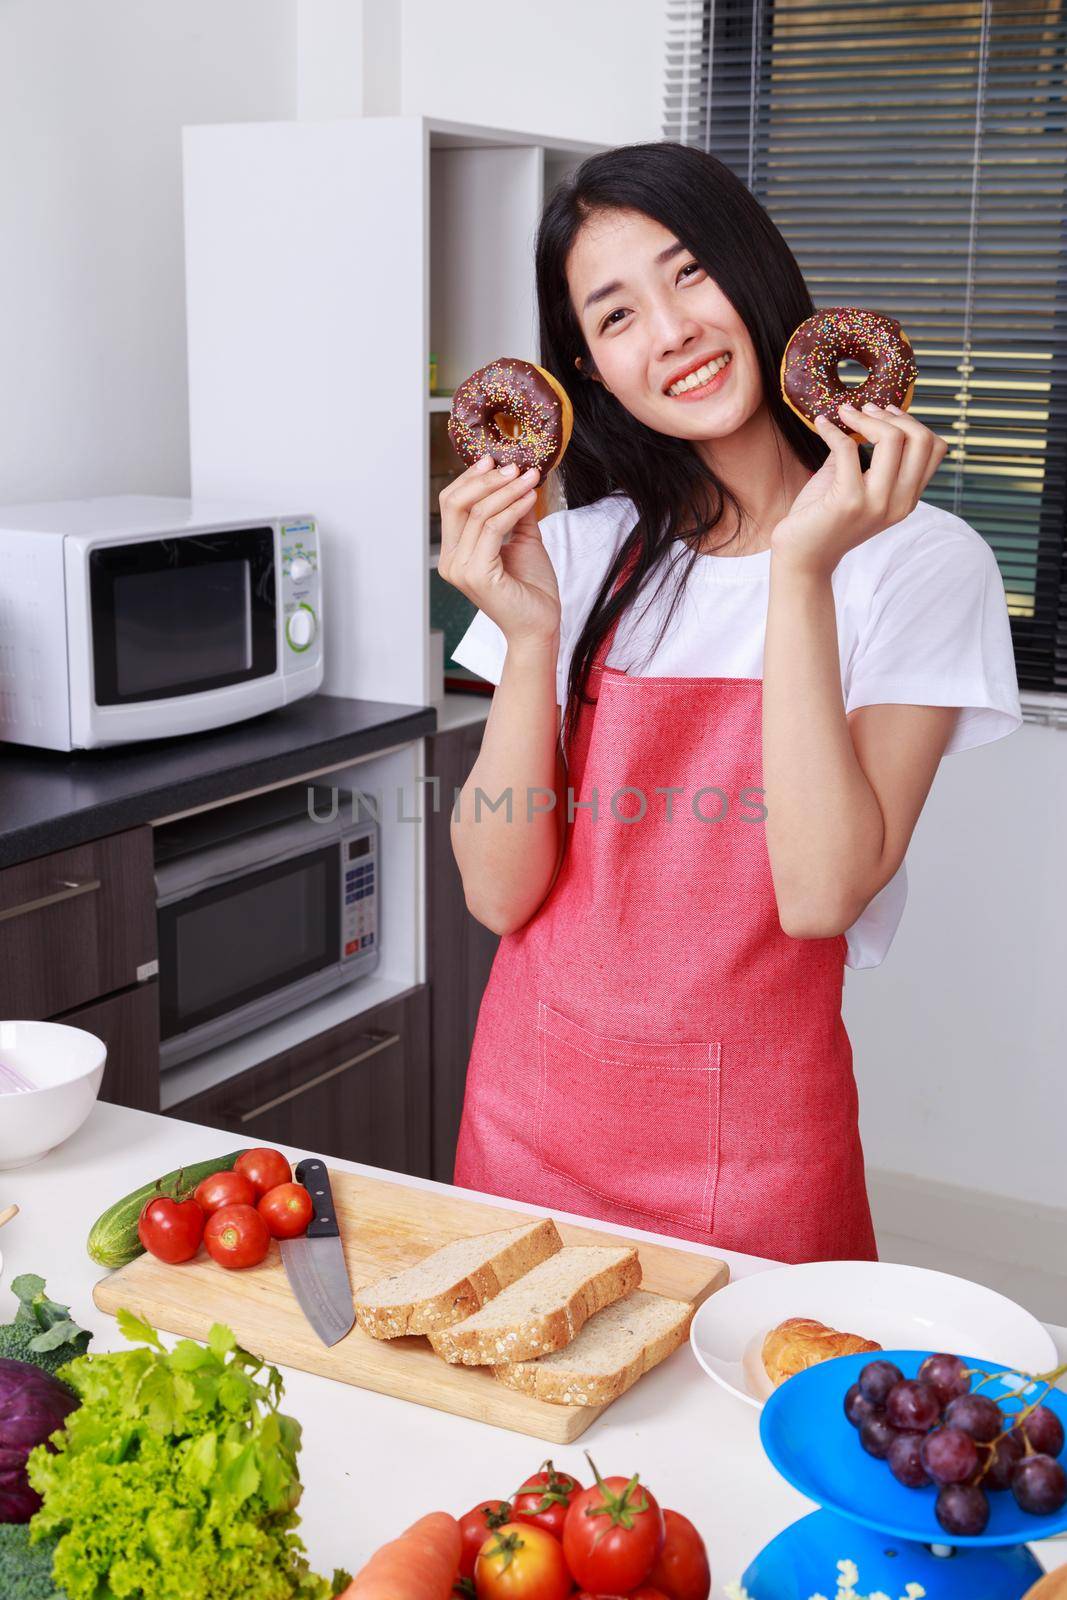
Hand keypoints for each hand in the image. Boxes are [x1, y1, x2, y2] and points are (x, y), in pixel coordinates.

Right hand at [437, 454, 560, 647]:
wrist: (540, 625)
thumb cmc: (531, 589)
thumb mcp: (522, 540)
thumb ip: (515, 512)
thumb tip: (518, 477)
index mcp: (455, 553)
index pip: (451, 504)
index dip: (471, 478)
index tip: (495, 460)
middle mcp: (451, 561)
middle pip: (455, 503)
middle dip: (486, 479)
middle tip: (514, 466)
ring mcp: (461, 569)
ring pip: (478, 513)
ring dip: (507, 490)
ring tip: (530, 478)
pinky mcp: (478, 575)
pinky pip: (493, 528)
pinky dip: (513, 508)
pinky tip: (530, 498)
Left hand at [771, 401, 948, 577]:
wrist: (802, 558)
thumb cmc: (823, 519)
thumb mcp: (855, 486)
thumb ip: (864, 457)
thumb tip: (862, 417)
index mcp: (907, 499)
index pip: (935, 448)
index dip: (913, 422)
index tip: (886, 412)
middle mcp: (899, 503)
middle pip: (919, 438)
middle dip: (892, 415)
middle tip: (864, 409)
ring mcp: (876, 503)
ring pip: (892, 439)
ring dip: (865, 417)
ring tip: (844, 412)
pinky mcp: (848, 501)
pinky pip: (847, 447)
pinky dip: (833, 430)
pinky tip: (821, 425)